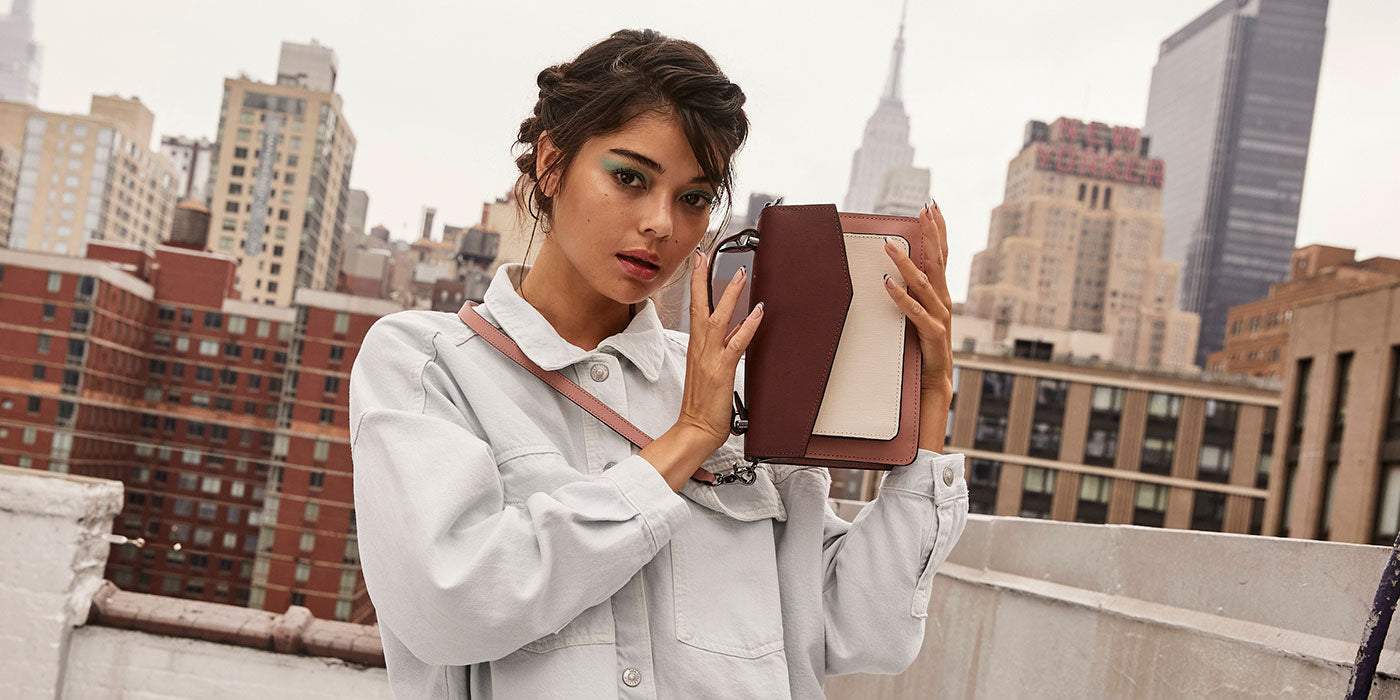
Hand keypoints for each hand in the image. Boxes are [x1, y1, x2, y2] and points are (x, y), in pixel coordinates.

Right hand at [676, 249, 763, 453]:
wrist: (695, 430)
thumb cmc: (702, 406)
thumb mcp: (709, 372)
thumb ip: (722, 350)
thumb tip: (737, 332)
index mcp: (696, 348)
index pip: (694, 310)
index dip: (697, 286)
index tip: (700, 264)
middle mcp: (700, 349)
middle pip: (699, 307)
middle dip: (702, 280)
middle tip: (706, 256)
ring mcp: (710, 359)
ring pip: (717, 319)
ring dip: (729, 295)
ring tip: (739, 274)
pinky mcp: (722, 371)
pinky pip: (736, 343)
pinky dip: (747, 326)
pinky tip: (758, 312)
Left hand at [883, 201, 954, 449]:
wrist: (935, 386)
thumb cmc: (922, 353)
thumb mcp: (914, 319)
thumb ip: (907, 298)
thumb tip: (887, 275)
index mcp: (940, 297)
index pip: (941, 257)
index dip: (939, 231)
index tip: (932, 206)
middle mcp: (943, 304)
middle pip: (938, 263)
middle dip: (932, 234)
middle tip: (925, 208)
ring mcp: (940, 320)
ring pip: (924, 285)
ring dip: (906, 263)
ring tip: (889, 245)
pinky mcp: (932, 337)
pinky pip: (915, 315)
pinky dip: (901, 298)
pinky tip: (887, 284)